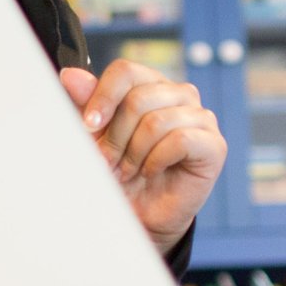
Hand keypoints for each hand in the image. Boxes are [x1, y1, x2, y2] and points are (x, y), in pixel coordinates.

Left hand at [60, 60, 225, 252]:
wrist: (139, 215)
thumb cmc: (120, 171)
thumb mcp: (96, 136)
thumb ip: (87, 104)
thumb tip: (71, 75)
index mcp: (152, 84)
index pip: (126, 71)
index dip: (103, 97)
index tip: (87, 126)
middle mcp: (180, 95)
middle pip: (138, 98)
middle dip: (116, 136)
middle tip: (108, 161)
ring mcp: (201, 118)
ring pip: (156, 121)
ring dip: (134, 153)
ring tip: (128, 170)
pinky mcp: (214, 145)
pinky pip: (180, 140)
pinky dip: (156, 160)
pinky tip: (151, 172)